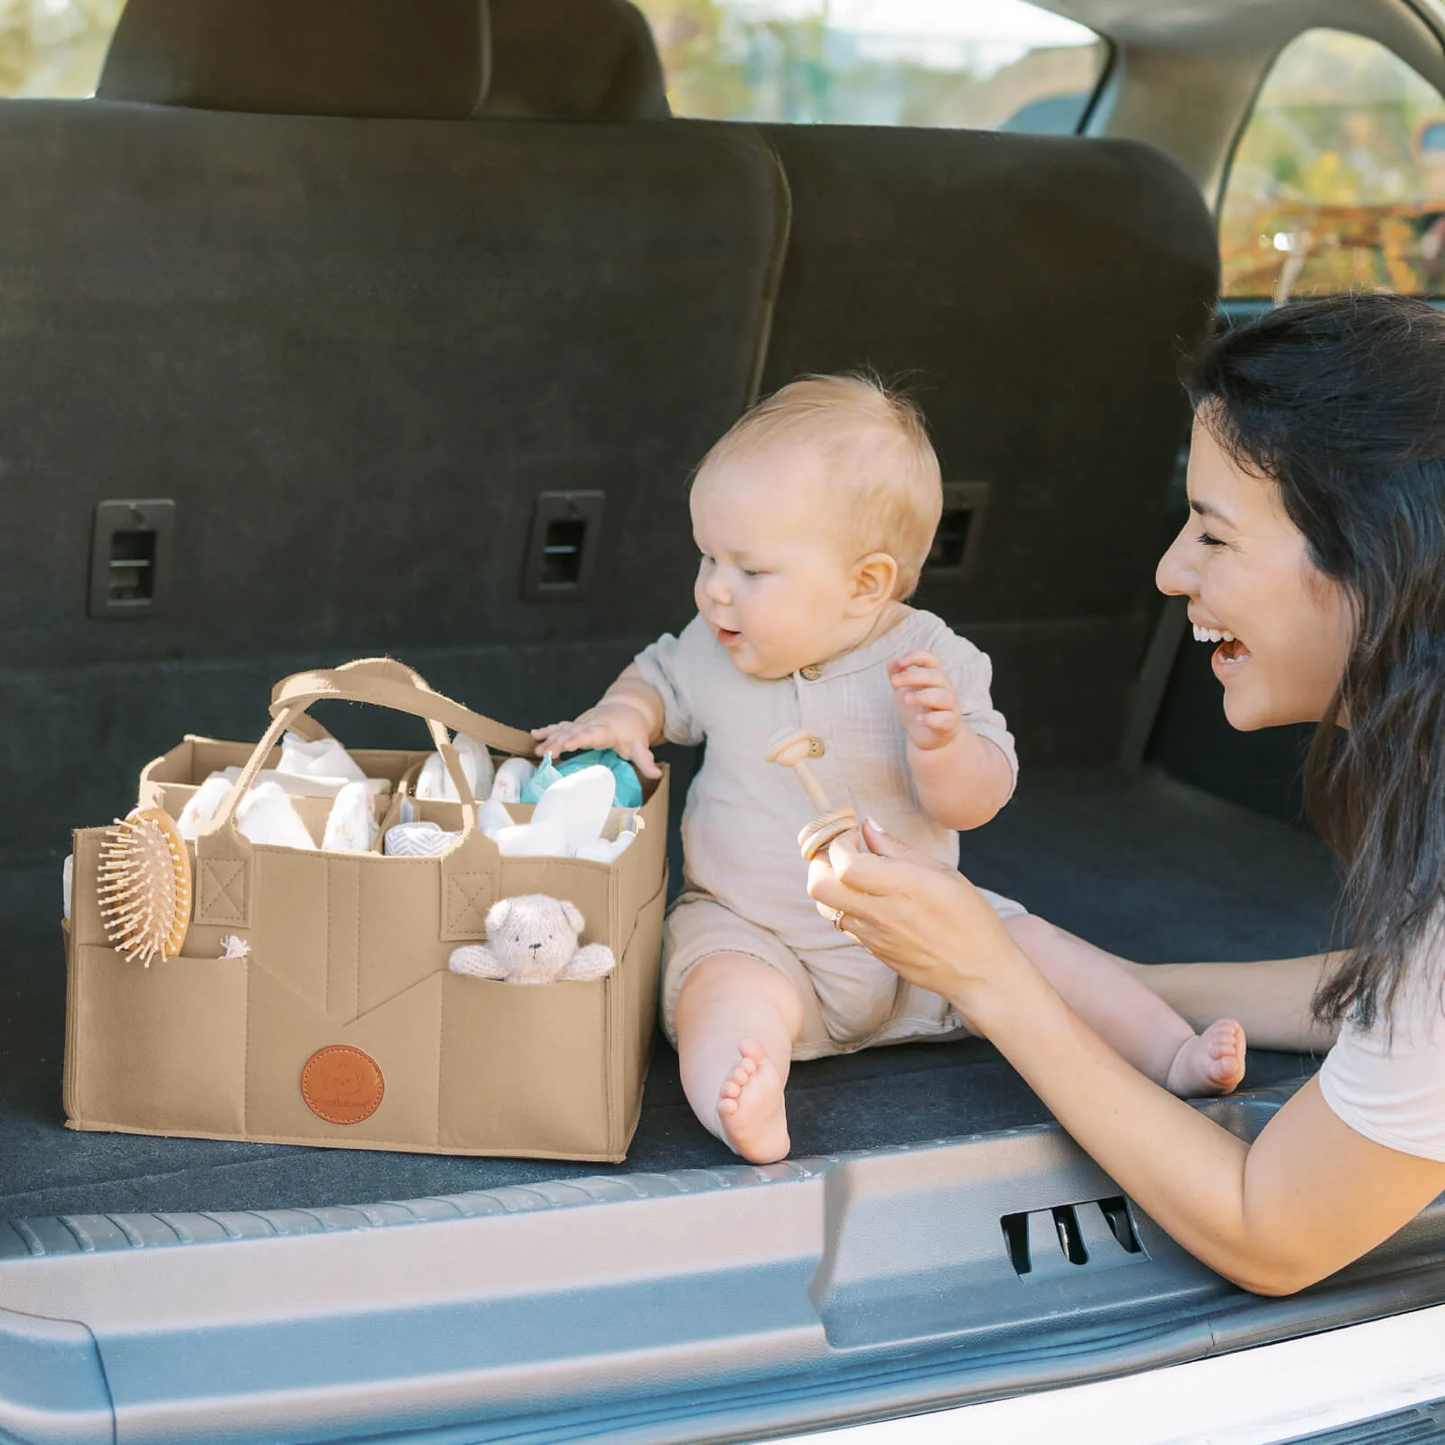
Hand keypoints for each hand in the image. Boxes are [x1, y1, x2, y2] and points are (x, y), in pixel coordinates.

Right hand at [531, 700, 661, 778]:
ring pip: (563, 730)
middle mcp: (591, 724)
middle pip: (572, 732)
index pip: (592, 735)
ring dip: (550, 739)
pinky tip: (535, 735)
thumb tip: (657, 774)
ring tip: (538, 750)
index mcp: (606, 730)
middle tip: (545, 753)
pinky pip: (560, 726)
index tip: (567, 745)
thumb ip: (645, 760)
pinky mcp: (576, 724)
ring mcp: (582, 723)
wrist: (627, 707)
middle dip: (558, 742)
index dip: (579, 739)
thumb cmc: (633, 729)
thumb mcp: (641, 745)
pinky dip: (548, 730)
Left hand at [806, 818, 1023, 1018]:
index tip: (852, 834)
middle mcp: (881, 913)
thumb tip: (867, 826)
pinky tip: (867, 898)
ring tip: (853, 875)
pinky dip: (844, 906)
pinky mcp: (873, 951)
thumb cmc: (968, 916)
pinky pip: (843, 924)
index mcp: (902, 887)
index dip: (840, 843)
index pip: (845, 863)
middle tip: (841, 853)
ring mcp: (873, 936)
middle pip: (820, 886)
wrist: (978, 971)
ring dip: (830, 885)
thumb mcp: (941, 872)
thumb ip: (898, 848)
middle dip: (821, 863)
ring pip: (825, 907)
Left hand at [888, 650, 960, 750]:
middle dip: (913, 676)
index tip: (900, 663)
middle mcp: (945, 689)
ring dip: (923, 696)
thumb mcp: (904, 691)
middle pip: (935, 676)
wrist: (929, 737)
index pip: (930, 660)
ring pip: (943, 696)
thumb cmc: (917, 709)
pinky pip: (946, 719)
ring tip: (906, 699)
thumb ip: (897, 676)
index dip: (916, 657)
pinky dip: (932, 718)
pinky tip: (919, 719)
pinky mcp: (949, 724)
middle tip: (894, 682)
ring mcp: (949, 707)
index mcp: (934, 677)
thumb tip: (891, 662)